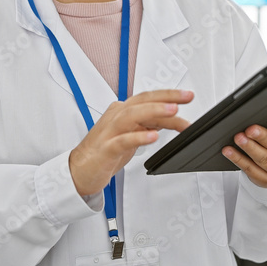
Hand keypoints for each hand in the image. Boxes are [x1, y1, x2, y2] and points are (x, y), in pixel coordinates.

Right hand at [69, 89, 192, 196]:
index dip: (168, 95)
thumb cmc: (104, 150)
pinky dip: (138, 137)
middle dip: (166, 98)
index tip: (187, 96)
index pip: (148, 98)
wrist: (79, 170)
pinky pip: (123, 140)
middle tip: (186, 98)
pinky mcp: (106, 149)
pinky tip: (153, 136)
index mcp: (122, 111)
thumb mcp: (132, 134)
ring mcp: (110, 132)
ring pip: (132, 115)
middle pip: (142, 101)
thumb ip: (149, 124)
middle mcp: (116, 117)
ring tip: (173, 111)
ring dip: (154, 111)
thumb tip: (172, 117)